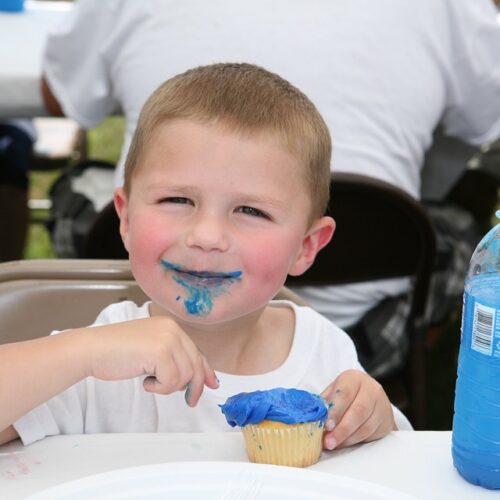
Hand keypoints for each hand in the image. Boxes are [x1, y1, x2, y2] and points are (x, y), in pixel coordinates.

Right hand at [82, 316, 218, 405]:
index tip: (212, 384)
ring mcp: (167, 339)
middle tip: (189, 401)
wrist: (91, 349)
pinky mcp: (159, 352)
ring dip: (169, 387)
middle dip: (194, 386)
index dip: (206, 370)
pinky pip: (171, 381)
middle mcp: (172, 329)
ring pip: (185, 375)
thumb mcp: (150, 350)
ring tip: (152, 383)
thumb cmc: (115, 352)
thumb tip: (199, 378)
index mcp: (171, 327)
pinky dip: (159, 388)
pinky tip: (145, 382)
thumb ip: (172, 358)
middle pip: (196, 364)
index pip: (196, 351)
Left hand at [321, 369, 395, 449]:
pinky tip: (344, 444)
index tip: (326, 425)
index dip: (335, 411)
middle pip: (358, 411)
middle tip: (328, 442)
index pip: (345, 393)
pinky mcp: (387, 422)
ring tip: (333, 445)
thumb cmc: (344, 395)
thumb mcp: (333, 392)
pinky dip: (356, 442)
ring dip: (347, 439)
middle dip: (341, 429)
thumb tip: (311, 418)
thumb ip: (324, 403)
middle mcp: (371, 389)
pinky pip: (371, 435)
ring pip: (366, 426)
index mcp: (354, 378)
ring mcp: (382, 405)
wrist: (369, 397)